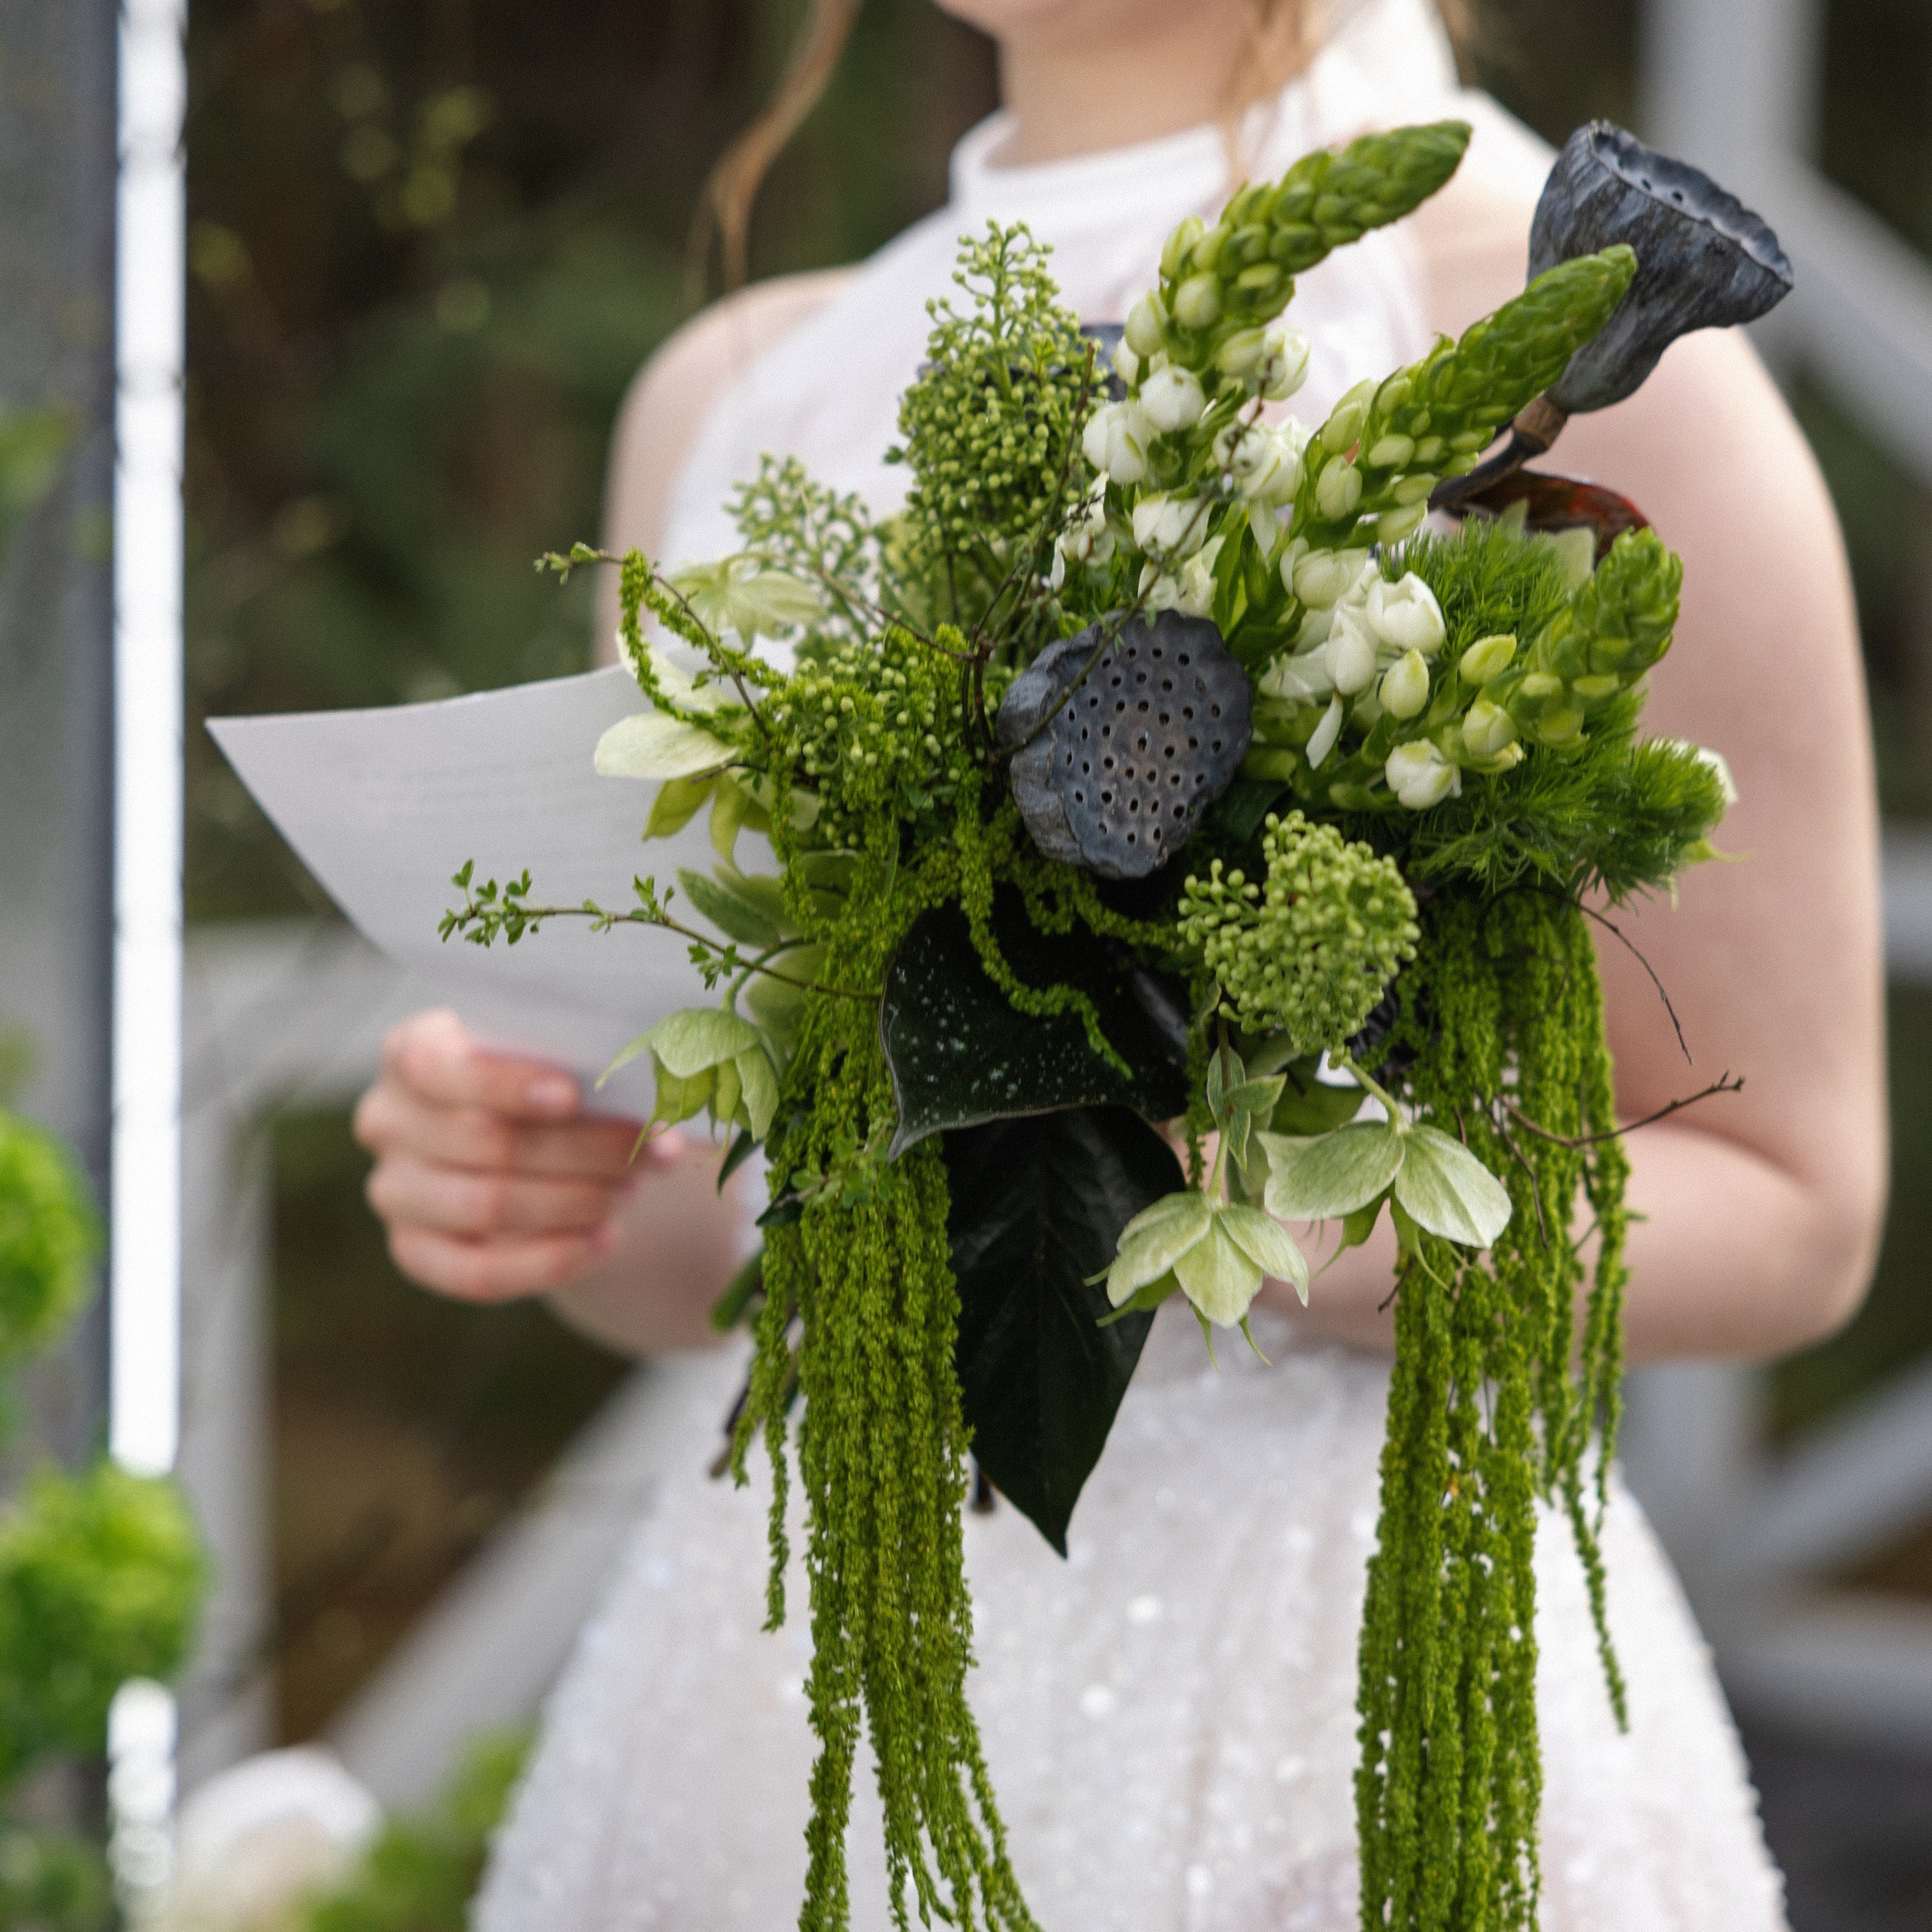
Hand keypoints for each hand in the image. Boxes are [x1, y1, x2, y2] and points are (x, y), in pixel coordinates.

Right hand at [353, 1008, 677, 1301]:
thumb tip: (656, 1089)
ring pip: (486, 1206)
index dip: (507, 1084)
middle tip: (651, 1151)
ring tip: (633, 1190)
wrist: (528, 1140)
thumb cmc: (548, 1080)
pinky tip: (605, 1240)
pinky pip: (476, 1273)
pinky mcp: (413, 1250)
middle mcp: (387, 1119)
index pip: (442, 1068)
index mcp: (410, 1050)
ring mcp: (393, 1190)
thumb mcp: (556, 1057)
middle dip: (582, 1149)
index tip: (573, 1096)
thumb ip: (585, 1064)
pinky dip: (549, 1261)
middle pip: (485, 1142)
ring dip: (575, 1201)